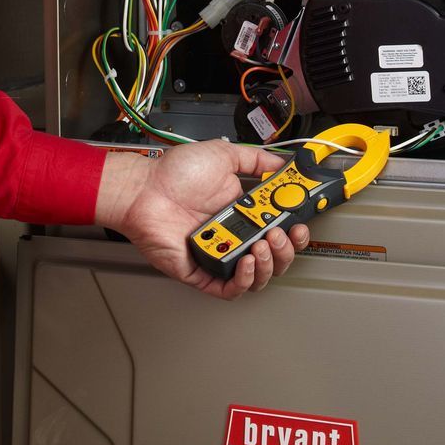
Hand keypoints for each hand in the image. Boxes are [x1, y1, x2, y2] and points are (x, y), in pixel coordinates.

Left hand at [97, 139, 308, 299]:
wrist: (143, 190)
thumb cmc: (173, 174)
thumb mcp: (222, 155)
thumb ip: (255, 159)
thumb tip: (282, 164)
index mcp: (242, 211)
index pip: (280, 228)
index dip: (295, 229)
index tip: (301, 220)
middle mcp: (234, 235)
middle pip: (275, 256)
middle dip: (287, 248)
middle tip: (279, 233)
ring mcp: (220, 254)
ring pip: (258, 275)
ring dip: (269, 263)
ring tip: (262, 245)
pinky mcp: (202, 272)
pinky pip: (230, 289)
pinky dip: (244, 280)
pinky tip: (247, 262)